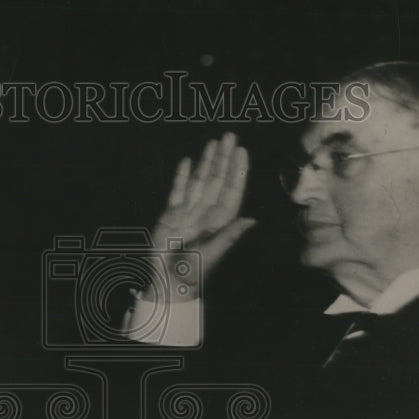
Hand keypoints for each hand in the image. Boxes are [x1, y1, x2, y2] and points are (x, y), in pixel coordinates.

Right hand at [146, 132, 255, 301]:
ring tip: (213, 143)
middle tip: (230, 136)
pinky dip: (183, 177)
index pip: (232, 190)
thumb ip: (229, 235)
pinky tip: (188, 163)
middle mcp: (207, 212)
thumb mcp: (213, 253)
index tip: (241, 152)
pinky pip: (179, 191)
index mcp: (220, 221)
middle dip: (223, 158)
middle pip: (218, 180)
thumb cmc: (193, 272)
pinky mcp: (171, 215)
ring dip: (207, 162)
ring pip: (200, 181)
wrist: (167, 281)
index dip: (237, 171)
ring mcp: (189, 212)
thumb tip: (251, 220)